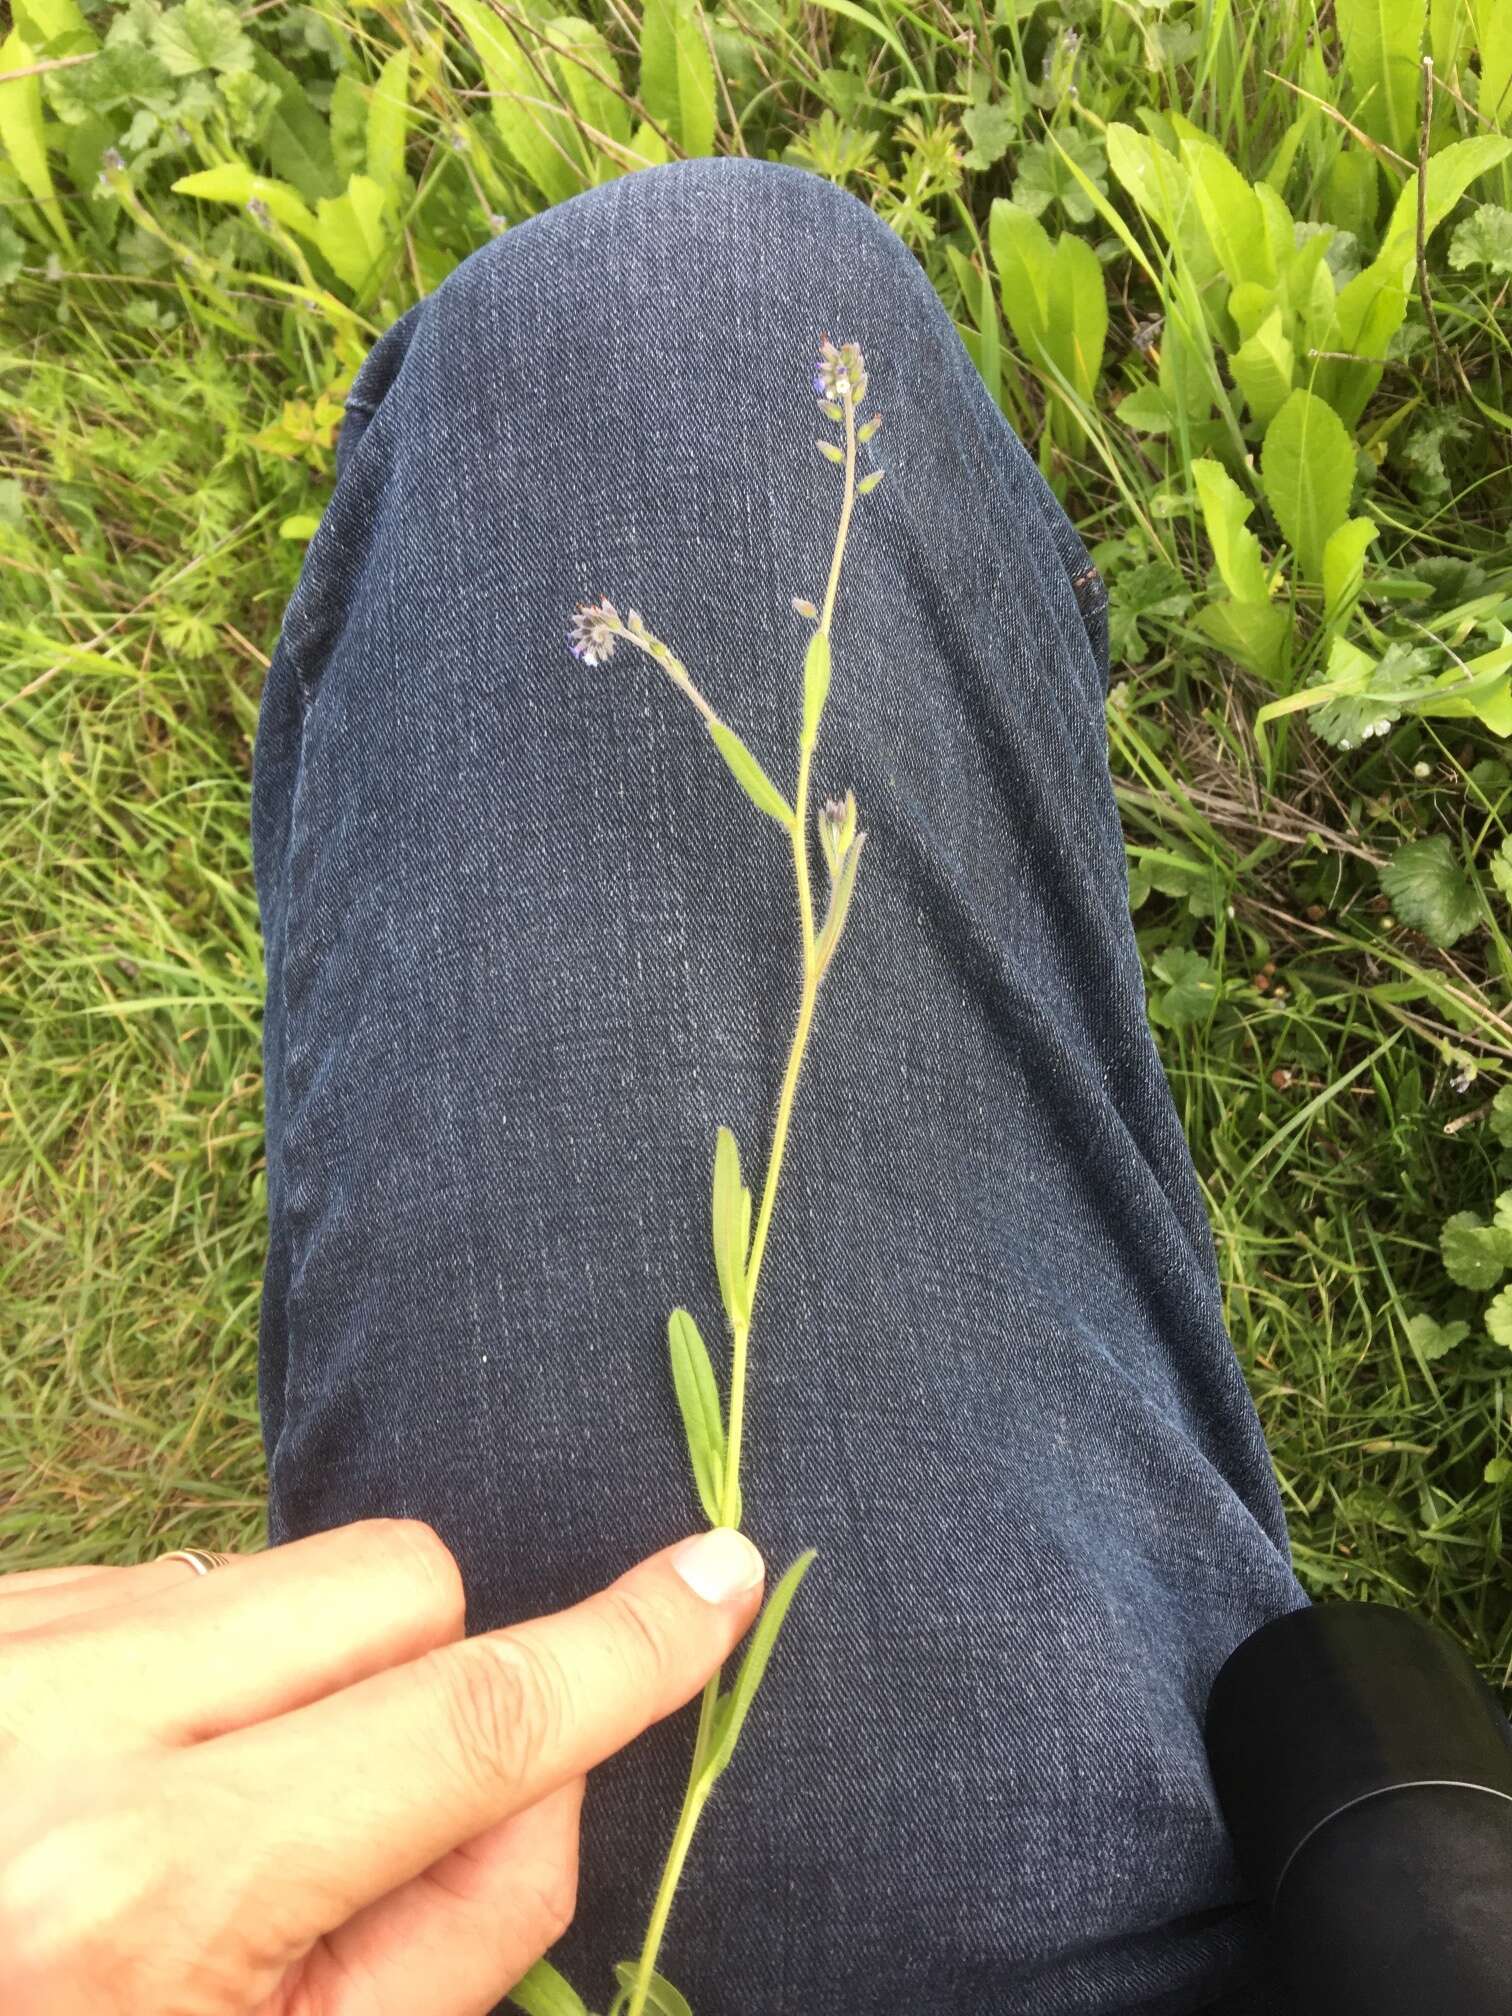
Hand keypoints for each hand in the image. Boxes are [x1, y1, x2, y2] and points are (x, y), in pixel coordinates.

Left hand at [0, 1518, 765, 2014]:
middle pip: (396, 1580)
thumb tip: (557, 1766)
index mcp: (150, 1889)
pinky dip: (194, 1660)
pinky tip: (105, 1771)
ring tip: (192, 1811)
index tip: (720, 1579)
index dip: (624, 1652)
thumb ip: (451, 1936)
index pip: (470, 1722)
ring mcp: (16, 1634)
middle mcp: (67, 1720)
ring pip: (284, 1565)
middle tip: (343, 1824)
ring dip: (298, 1671)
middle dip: (428, 1673)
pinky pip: (177, 1572)